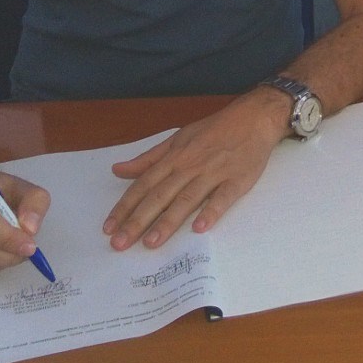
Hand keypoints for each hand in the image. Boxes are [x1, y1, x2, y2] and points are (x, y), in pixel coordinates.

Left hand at [103, 93, 288, 250]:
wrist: (254, 118)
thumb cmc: (214, 130)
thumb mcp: (177, 139)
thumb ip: (148, 158)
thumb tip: (118, 169)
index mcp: (174, 157)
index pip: (144, 185)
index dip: (125, 207)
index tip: (109, 228)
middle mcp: (189, 166)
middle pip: (160, 196)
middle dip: (138, 220)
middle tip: (120, 244)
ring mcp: (213, 173)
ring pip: (187, 199)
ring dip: (168, 221)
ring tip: (151, 242)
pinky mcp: (237, 180)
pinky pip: (222, 198)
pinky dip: (211, 212)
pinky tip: (200, 228)